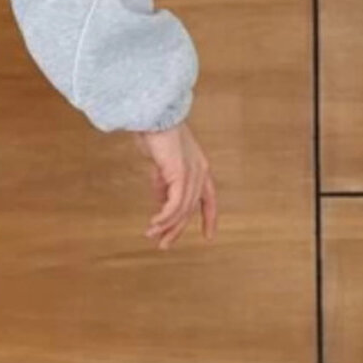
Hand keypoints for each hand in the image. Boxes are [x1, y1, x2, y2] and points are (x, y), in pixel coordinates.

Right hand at [133, 120, 216, 249]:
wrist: (154, 117)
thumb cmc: (156, 134)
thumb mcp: (162, 164)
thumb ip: (164, 183)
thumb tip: (161, 202)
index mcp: (201, 168)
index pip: (209, 199)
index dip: (210, 218)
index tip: (208, 235)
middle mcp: (200, 173)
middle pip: (191, 209)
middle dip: (177, 229)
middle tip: (165, 245)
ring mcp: (192, 174)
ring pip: (182, 210)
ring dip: (166, 226)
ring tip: (152, 236)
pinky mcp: (180, 175)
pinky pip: (174, 205)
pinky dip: (164, 217)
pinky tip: (154, 224)